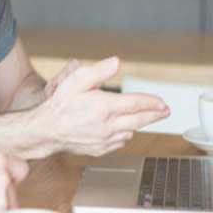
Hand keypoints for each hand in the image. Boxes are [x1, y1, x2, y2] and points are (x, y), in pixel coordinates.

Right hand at [40, 56, 169, 155]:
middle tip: (165, 112)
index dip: (152, 102)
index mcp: (104, 106)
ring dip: (140, 124)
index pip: (136, 103)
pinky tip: (125, 128)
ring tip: (146, 118)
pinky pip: (121, 142)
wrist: (47, 130)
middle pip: (140, 120)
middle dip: (155, 115)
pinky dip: (126, 134)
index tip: (162, 102)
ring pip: (132, 132)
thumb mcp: (76, 80)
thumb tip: (116, 62)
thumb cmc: (60, 104)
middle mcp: (107, 125)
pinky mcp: (101, 149)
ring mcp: (105, 139)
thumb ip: (99, 71)